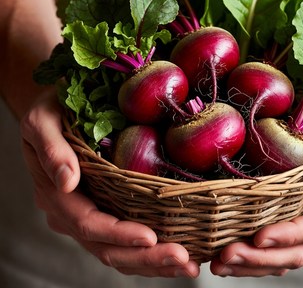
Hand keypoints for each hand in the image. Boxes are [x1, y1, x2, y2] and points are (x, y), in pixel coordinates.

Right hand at [20, 90, 199, 277]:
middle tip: (182, 258)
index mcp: (56, 194)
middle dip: (145, 258)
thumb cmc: (51, 110)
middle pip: (107, 248)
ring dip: (152, 262)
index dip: (118, 234)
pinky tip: (174, 253)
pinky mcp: (104, 209)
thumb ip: (52, 150)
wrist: (57, 110)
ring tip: (188, 265)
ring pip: (118, 251)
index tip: (150, 237)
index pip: (88, 224)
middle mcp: (71, 213)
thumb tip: (67, 181)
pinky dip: (148, 252)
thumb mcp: (42, 120)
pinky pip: (124, 239)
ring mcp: (88, 215)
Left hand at [210, 103, 302, 276]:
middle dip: (261, 257)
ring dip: (253, 262)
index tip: (258, 237)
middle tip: (223, 257)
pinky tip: (230, 255)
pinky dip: (256, 254)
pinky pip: (280, 243)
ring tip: (219, 263)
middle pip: (298, 249)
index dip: (289, 235)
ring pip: (286, 254)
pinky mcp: (300, 215)